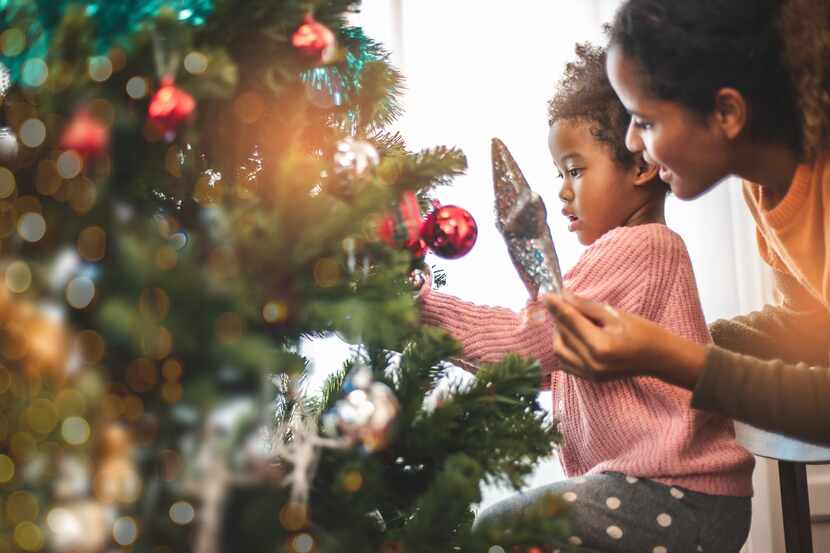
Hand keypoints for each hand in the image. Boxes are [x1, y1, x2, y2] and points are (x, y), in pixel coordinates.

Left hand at [543, 291, 705, 388]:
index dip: (556, 306)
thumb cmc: (642, 331)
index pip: (570, 321)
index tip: (546, 294)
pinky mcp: (590, 379)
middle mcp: (592, 363)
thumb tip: (563, 296)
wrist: (659, 358)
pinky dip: (564, 347)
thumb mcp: (615, 314)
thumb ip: (586, 306)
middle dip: (558, 318)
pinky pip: (565, 362)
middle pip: (562, 336)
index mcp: (601, 345)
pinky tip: (572, 336)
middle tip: (560, 303)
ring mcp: (590, 374)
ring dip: (558, 333)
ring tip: (568, 320)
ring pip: (559, 351)